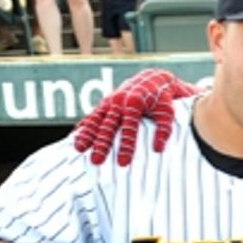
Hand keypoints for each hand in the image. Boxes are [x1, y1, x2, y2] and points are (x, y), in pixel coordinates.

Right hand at [73, 69, 197, 165]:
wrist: (152, 79)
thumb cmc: (162, 99)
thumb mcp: (167, 112)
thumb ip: (163, 130)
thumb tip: (158, 149)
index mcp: (135, 104)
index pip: (129, 129)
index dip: (126, 146)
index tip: (123, 163)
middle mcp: (119, 102)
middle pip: (108, 126)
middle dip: (101, 144)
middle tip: (96, 161)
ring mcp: (109, 102)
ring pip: (95, 120)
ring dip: (87, 135)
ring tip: (79, 150)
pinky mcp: (105, 103)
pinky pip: (92, 116)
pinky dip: (84, 127)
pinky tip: (75, 138)